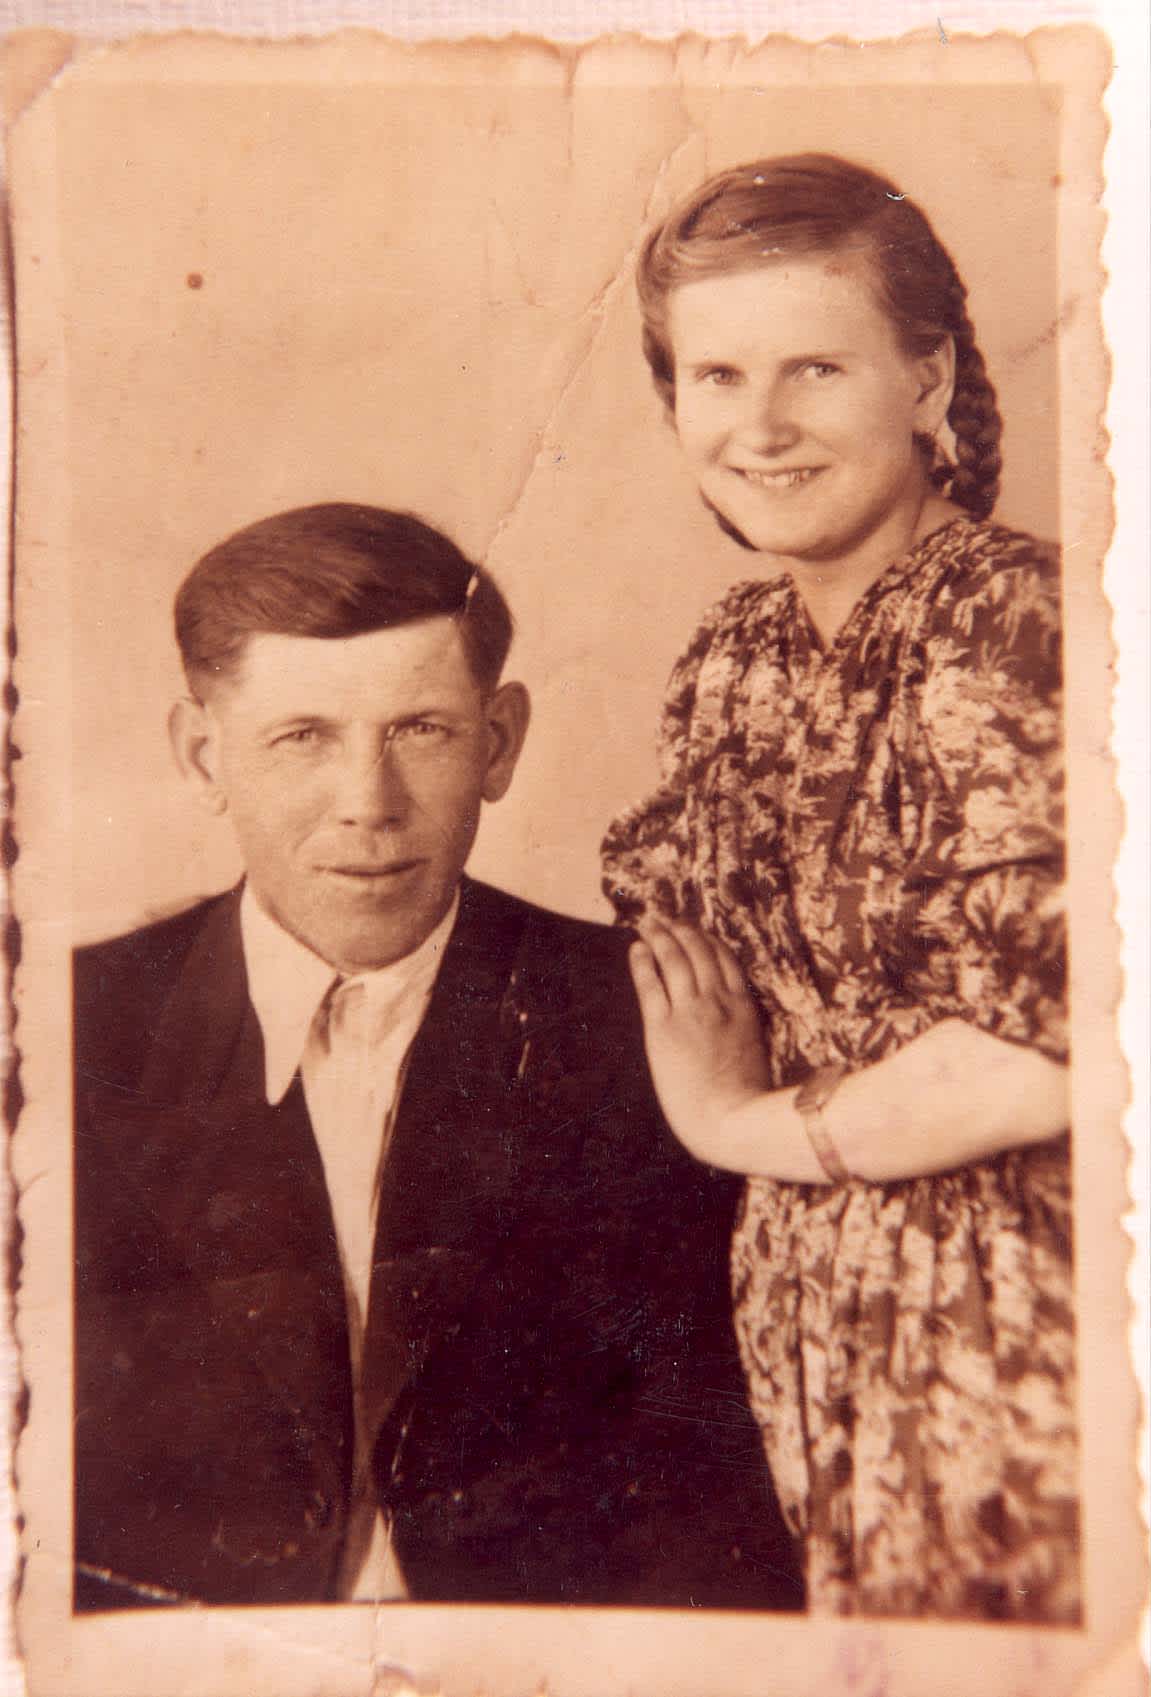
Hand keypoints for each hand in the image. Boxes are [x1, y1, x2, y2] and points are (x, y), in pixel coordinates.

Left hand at [628, 919, 771, 1162]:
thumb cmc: (746, 1101)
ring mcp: (691, 1012)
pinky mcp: (664, 1029)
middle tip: (665, 917)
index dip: (707, 939)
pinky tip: (636, 948)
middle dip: (680, 929)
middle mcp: (718, 1001)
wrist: (733, 1121)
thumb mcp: (755, 1054)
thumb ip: (744, 1031)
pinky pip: (651, 985)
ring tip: (648, 922)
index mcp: (744, 1008)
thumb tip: (737, 1024)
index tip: (694, 929)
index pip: (725, 959)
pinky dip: (643, 963)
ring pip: (675, 960)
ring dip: (660, 936)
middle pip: (699, 951)